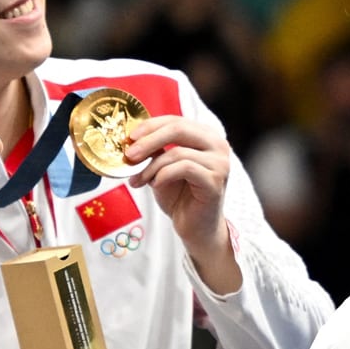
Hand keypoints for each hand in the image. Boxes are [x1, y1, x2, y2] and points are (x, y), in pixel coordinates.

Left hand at [124, 116, 237, 284]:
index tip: (129, 138)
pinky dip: (163, 175)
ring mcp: (220, 163)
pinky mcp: (215, 181)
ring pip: (177, 152)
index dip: (150, 126)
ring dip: (151, 167)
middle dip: (148, 140)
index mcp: (206, 136)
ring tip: (138, 180)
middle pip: (178, 128)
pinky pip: (184, 168)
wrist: (196, 228)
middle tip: (129, 155)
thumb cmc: (180, 196)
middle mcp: (218, 145)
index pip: (175, 120)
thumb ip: (154, 150)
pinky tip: (155, 185)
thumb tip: (131, 138)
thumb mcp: (162, 167)